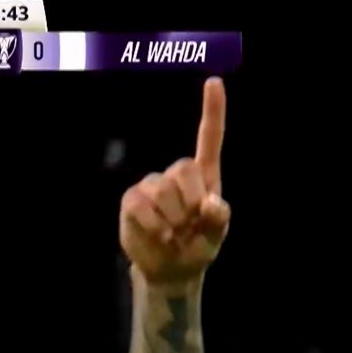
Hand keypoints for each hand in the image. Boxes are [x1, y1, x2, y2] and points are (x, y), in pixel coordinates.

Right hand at [120, 78, 231, 287]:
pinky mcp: (132, 200)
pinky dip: (154, 224)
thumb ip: (219, 219)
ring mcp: (152, 186)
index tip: (214, 82)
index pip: (209, 139)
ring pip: (162, 189)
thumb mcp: (216, 237)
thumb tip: (210, 203)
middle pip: (184, 168)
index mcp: (205, 178)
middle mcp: (177, 175)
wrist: (171, 270)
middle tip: (191, 226)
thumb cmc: (198, 247)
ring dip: (173, 218)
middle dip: (191, 202)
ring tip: (175, 235)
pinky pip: (141, 204)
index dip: (212, 111)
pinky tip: (161, 236)